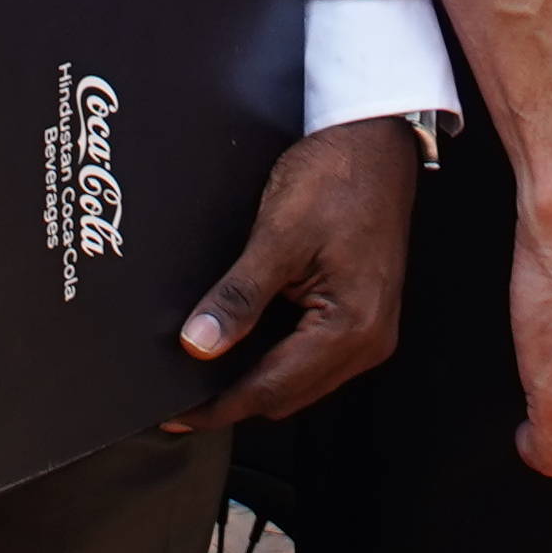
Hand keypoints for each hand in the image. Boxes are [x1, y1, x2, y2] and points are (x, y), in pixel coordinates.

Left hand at [163, 116, 418, 429]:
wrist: (374, 138)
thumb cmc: (339, 175)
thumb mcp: (278, 236)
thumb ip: (238, 296)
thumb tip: (200, 344)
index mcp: (351, 327)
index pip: (271, 390)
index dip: (218, 406)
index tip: (177, 414)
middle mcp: (368, 339)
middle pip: (287, 395)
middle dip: (234, 398)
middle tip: (181, 395)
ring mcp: (368, 328)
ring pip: (300, 380)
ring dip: (256, 380)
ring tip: (207, 369)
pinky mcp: (361, 311)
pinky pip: (313, 355)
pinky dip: (276, 357)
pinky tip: (245, 342)